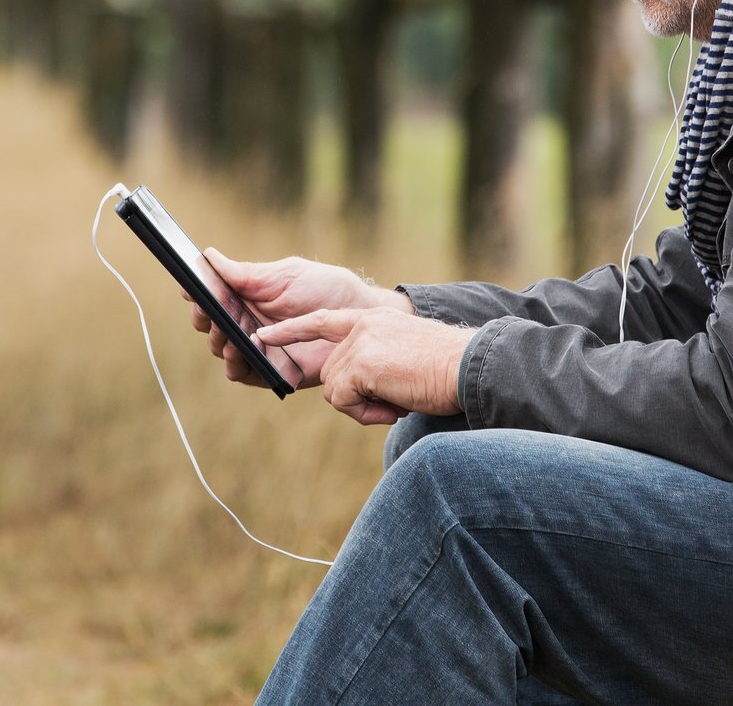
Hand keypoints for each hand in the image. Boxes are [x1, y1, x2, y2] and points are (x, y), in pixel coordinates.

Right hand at [190, 250, 412, 388]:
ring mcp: (257, 348)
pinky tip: (240, 351)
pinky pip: (242, 373)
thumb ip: (246, 274)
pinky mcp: (270, 371)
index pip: (211, 297)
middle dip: (205, 317)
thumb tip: (208, 256)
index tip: (192, 288)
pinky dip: (235, 363)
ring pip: (221, 350)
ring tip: (227, 332)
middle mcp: (247, 323)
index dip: (198, 293)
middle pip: (210, 325)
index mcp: (247, 297)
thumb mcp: (285, 275)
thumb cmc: (325, 289)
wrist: (359, 316)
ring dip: (218, 340)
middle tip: (209, 311)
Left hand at [254, 308, 473, 425]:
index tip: (264, 337)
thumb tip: (348, 389)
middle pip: (332, 373)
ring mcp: (360, 342)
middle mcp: (362, 325)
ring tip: (397, 400)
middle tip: (394, 399)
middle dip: (356, 396)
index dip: (292, 330)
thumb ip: (373, 361)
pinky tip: (393, 405)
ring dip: (362, 406)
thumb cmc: (445, 370)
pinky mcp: (361, 363)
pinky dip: (364, 413)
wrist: (469, 368)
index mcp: (373, 319)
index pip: (323, 321)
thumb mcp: (402, 356)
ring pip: (335, 389)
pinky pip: (342, 400)